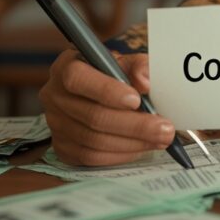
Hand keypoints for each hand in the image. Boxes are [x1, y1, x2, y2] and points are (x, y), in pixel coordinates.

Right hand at [39, 50, 175, 165]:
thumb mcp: (128, 62)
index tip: (137, 100)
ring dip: (133, 143)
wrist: (99, 92)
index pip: (78, 79)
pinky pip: (92, 157)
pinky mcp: (62, 147)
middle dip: (135, 125)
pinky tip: (141, 147)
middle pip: (93, 116)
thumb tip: (145, 80)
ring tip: (160, 139)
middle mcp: (54, 96)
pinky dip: (121, 154)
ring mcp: (56, 124)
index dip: (107, 91)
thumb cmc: (114, 74)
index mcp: (66, 68)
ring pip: (94, 141)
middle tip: (165, 129)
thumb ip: (139, 66)